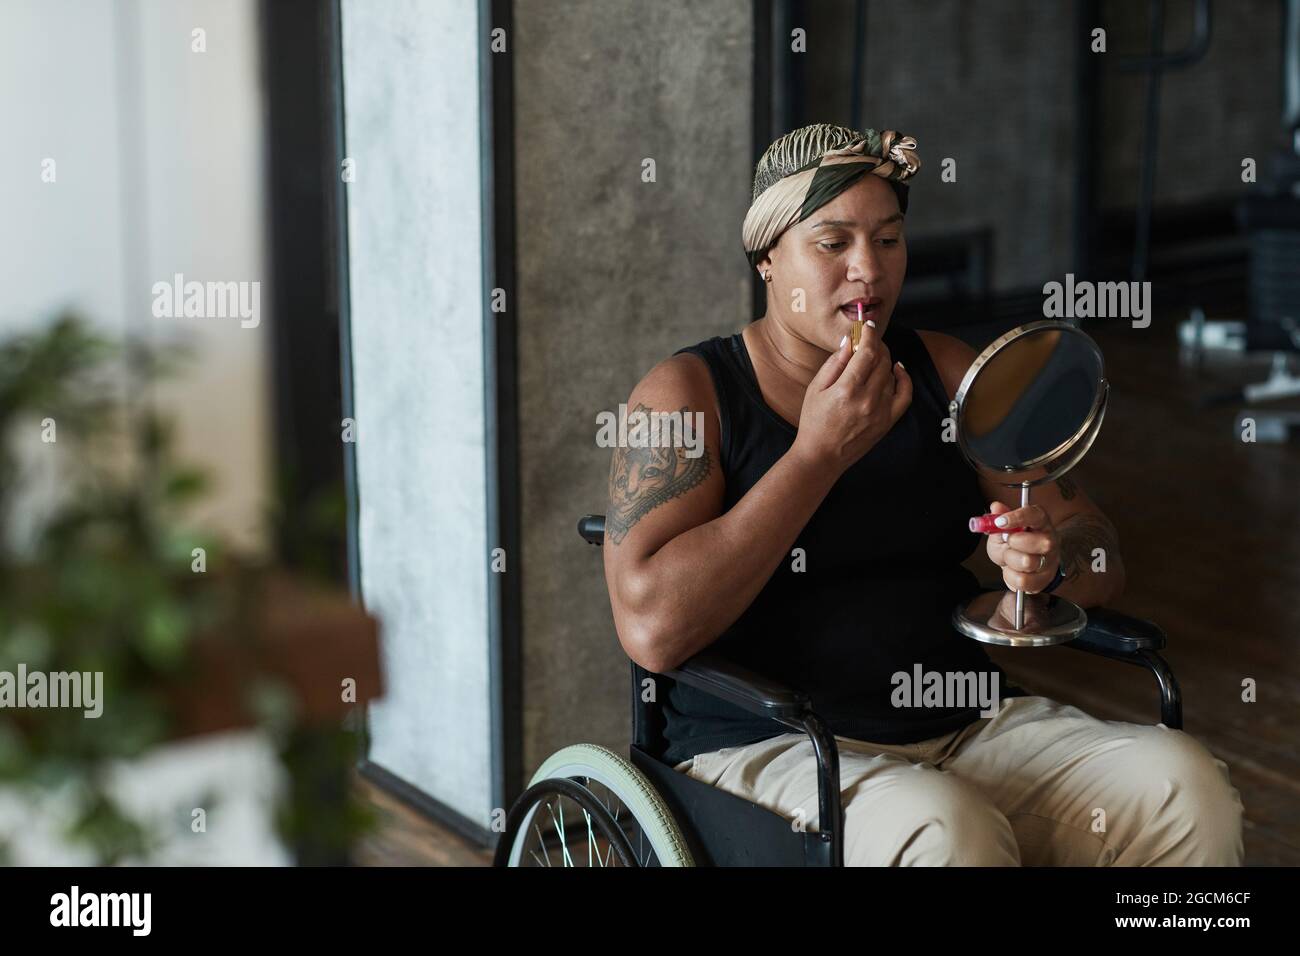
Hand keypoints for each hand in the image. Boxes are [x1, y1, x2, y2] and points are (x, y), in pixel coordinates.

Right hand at [791, 322, 911, 474]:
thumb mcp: (816, 388)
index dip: (869, 334)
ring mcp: (881, 412)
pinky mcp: (888, 421)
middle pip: (882, 360)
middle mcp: (868, 400)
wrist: (822, 456)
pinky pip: (905, 394)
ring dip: (885, 360)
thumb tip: (849, 341)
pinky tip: (896, 369)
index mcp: (847, 389)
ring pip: (892, 374)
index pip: (867, 352)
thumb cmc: (814, 422)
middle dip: (877, 345)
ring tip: (874, 357)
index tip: (867, 326)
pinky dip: (904, 378)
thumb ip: (835, 363)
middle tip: (868, 340)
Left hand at [985, 500, 1060, 593]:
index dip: (1018, 517)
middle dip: (1015, 543)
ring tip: (1009, 558)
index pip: (1035, 515)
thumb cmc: (1014, 544)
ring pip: (1029, 562)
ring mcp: (1050, 561)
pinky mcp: (1044, 579)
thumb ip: (998, 518)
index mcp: (1040, 522)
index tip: (1000, 522)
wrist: (1022, 566)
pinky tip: (1012, 570)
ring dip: (1010, 561)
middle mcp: (1050, 540)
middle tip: (1008, 543)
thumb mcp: (1002, 529)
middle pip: (1041, 542)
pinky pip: (1023, 581)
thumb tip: (996, 507)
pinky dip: (1010, 576)